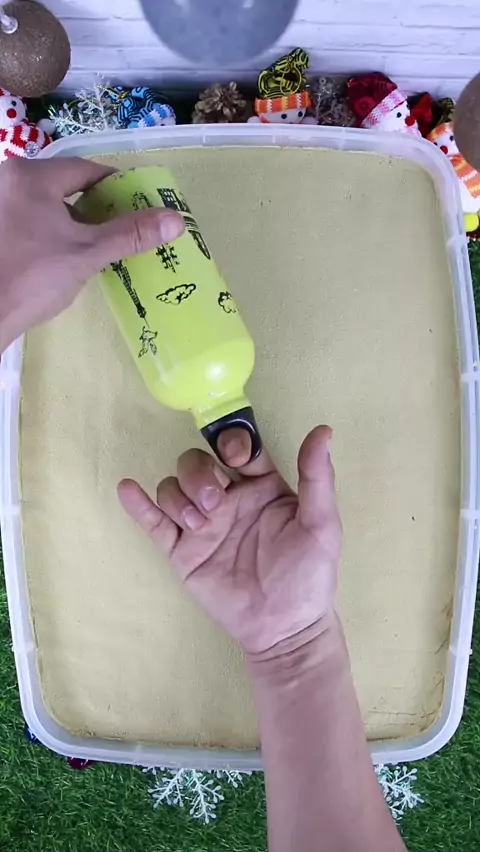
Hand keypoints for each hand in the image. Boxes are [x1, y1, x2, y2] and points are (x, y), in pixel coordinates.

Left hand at [0, 157, 184, 350]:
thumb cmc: (33, 277)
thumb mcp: (86, 253)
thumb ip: (129, 234)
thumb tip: (176, 220)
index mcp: (30, 176)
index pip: (85, 169)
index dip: (116, 185)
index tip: (139, 203)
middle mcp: (7, 181)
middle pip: (63, 186)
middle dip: (95, 205)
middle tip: (122, 226)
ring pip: (45, 205)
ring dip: (73, 221)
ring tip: (98, 244)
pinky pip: (29, 221)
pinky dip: (51, 232)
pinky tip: (63, 256)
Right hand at [118, 426, 341, 655]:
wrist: (285, 628)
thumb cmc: (308, 574)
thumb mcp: (322, 523)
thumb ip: (317, 477)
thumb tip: (323, 430)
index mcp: (261, 485)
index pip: (237, 448)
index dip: (230, 442)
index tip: (233, 456)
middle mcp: (228, 498)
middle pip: (197, 463)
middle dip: (198, 475)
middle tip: (214, 504)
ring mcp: (202, 524)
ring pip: (173, 487)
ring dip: (179, 497)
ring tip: (198, 525)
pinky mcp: (182, 551)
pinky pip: (153, 522)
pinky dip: (138, 505)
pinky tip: (127, 489)